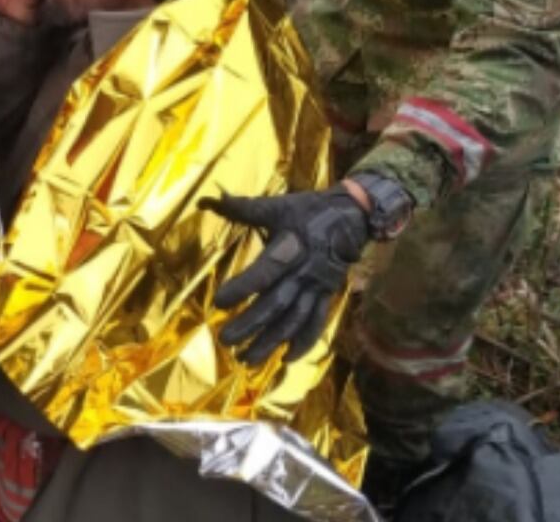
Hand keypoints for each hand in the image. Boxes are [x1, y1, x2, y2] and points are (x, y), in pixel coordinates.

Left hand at [199, 183, 370, 364]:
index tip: (218, 302)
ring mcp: (317, 287)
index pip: (265, 272)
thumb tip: (206, 199)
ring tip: (246, 360)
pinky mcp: (327, 296)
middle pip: (276, 303)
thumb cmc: (308, 210)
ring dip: (271, 342)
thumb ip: (241, 207)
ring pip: (294, 320)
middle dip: (251, 324)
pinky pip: (317, 323)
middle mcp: (305, 272)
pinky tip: (286, 360)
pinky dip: (303, 343)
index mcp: (291, 247)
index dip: (243, 287)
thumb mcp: (276, 205)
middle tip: (225, 340)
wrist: (352, 216)